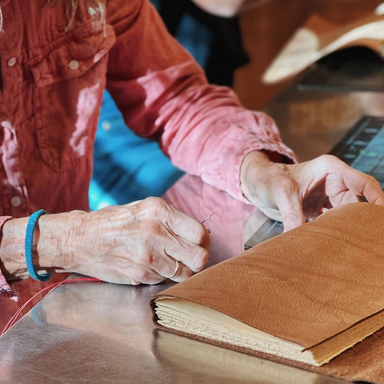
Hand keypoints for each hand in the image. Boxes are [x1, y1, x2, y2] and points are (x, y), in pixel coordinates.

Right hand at [0, 198, 209, 284]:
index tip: (201, 243)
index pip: (200, 233)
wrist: (81, 239)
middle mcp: (157, 233)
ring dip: (182, 269)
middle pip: (199, 257)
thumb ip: (171, 220)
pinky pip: (165, 280)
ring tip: (169, 260)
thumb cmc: (114, 222)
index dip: (205, 241)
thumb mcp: (144, 209)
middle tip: (191, 256)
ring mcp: (149, 257)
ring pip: (185, 272)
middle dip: (199, 259)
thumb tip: (199, 234)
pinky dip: (164, 275)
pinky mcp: (140, 275)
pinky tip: (152, 265)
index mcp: (159, 211)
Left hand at [240, 151, 383, 231]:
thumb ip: (293, 216)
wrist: (257, 184)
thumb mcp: (283, 194)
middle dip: (359, 222)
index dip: (377, 200)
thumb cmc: (270, 179)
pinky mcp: (321, 210)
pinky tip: (334, 245)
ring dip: (346, 229)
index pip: (364, 184)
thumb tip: (298, 240)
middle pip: (357, 205)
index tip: (379, 220)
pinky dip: (333, 233)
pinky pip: (333, 223)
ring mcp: (328, 197)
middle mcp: (334, 182)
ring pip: (346, 216)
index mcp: (331, 169)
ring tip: (350, 246)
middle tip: (364, 240)